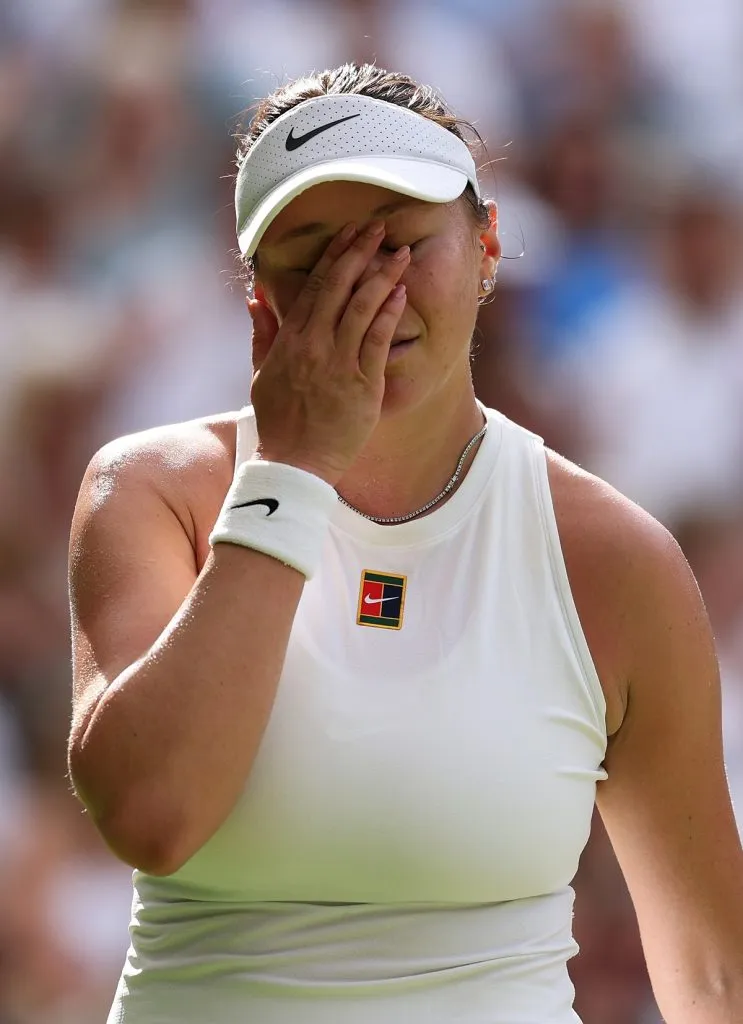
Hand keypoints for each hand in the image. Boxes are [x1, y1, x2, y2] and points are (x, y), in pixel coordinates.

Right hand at [247, 220, 409, 484]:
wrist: (294, 463)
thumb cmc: (278, 422)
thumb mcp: (260, 375)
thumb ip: (262, 333)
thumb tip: (256, 297)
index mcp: (290, 340)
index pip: (315, 286)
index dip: (335, 255)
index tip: (350, 232)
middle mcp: (314, 345)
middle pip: (340, 287)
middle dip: (361, 252)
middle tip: (380, 226)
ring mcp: (339, 363)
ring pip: (363, 307)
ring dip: (382, 275)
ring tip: (400, 253)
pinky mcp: (362, 384)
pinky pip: (378, 340)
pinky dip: (389, 313)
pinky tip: (400, 291)